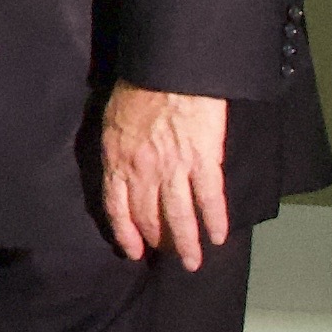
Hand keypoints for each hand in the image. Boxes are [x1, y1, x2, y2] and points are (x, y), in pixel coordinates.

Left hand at [100, 83, 230, 268]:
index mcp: (116, 159)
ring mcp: (174, 168)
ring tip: (193, 262)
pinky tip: (218, 236)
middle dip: (158, 240)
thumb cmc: (138, 87)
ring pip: (179, 215)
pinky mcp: (203, 161)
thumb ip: (117, 149)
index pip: (116, 207)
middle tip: (169, 255)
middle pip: (148, 215)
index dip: (125, 233)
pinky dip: (215, 220)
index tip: (133, 251)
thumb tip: (121, 168)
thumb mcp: (112, 120)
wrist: (169, 69)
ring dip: (187, 242)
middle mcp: (142, 171)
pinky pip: (209, 199)